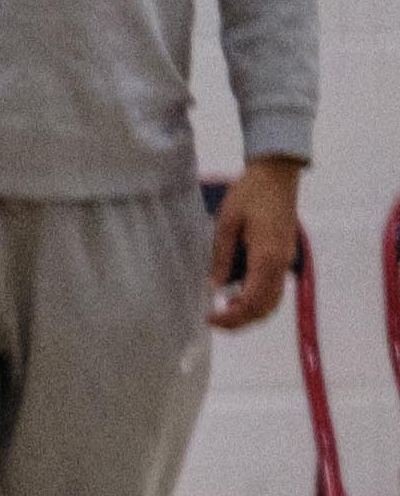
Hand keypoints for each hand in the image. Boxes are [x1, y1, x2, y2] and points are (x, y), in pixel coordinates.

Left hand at [212, 158, 304, 331]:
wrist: (277, 175)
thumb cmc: (250, 194)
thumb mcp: (226, 223)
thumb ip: (222, 257)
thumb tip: (215, 287)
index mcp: (267, 256)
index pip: (252, 301)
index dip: (231, 316)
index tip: (209, 318)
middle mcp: (282, 263)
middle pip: (265, 307)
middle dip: (240, 320)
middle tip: (214, 320)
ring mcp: (286, 260)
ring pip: (273, 300)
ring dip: (250, 312)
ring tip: (223, 311)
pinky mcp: (285, 256)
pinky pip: (275, 287)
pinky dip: (258, 299)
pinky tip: (237, 295)